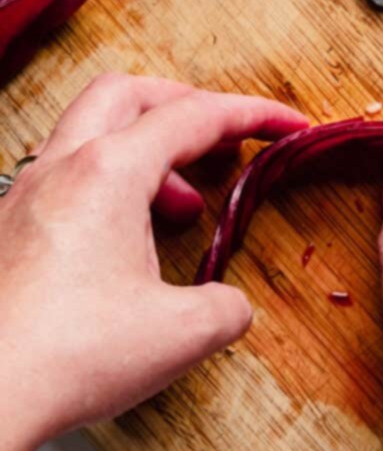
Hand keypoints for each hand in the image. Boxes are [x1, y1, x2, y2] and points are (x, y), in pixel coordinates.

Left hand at [0, 74, 307, 450]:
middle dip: (185, 105)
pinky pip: (66, 177)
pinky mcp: (10, 230)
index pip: (194, 117)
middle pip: (127, 94)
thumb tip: (231, 305)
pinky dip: (110, 186)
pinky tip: (125, 238)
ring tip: (180, 204)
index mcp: (108, 173)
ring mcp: (26, 197)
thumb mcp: (181, 333)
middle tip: (222, 135)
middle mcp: (60, 170)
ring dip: (145, 151)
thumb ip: (226, 308)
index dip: (251, 116)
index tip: (286, 124)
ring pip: (89, 132)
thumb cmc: (64, 355)